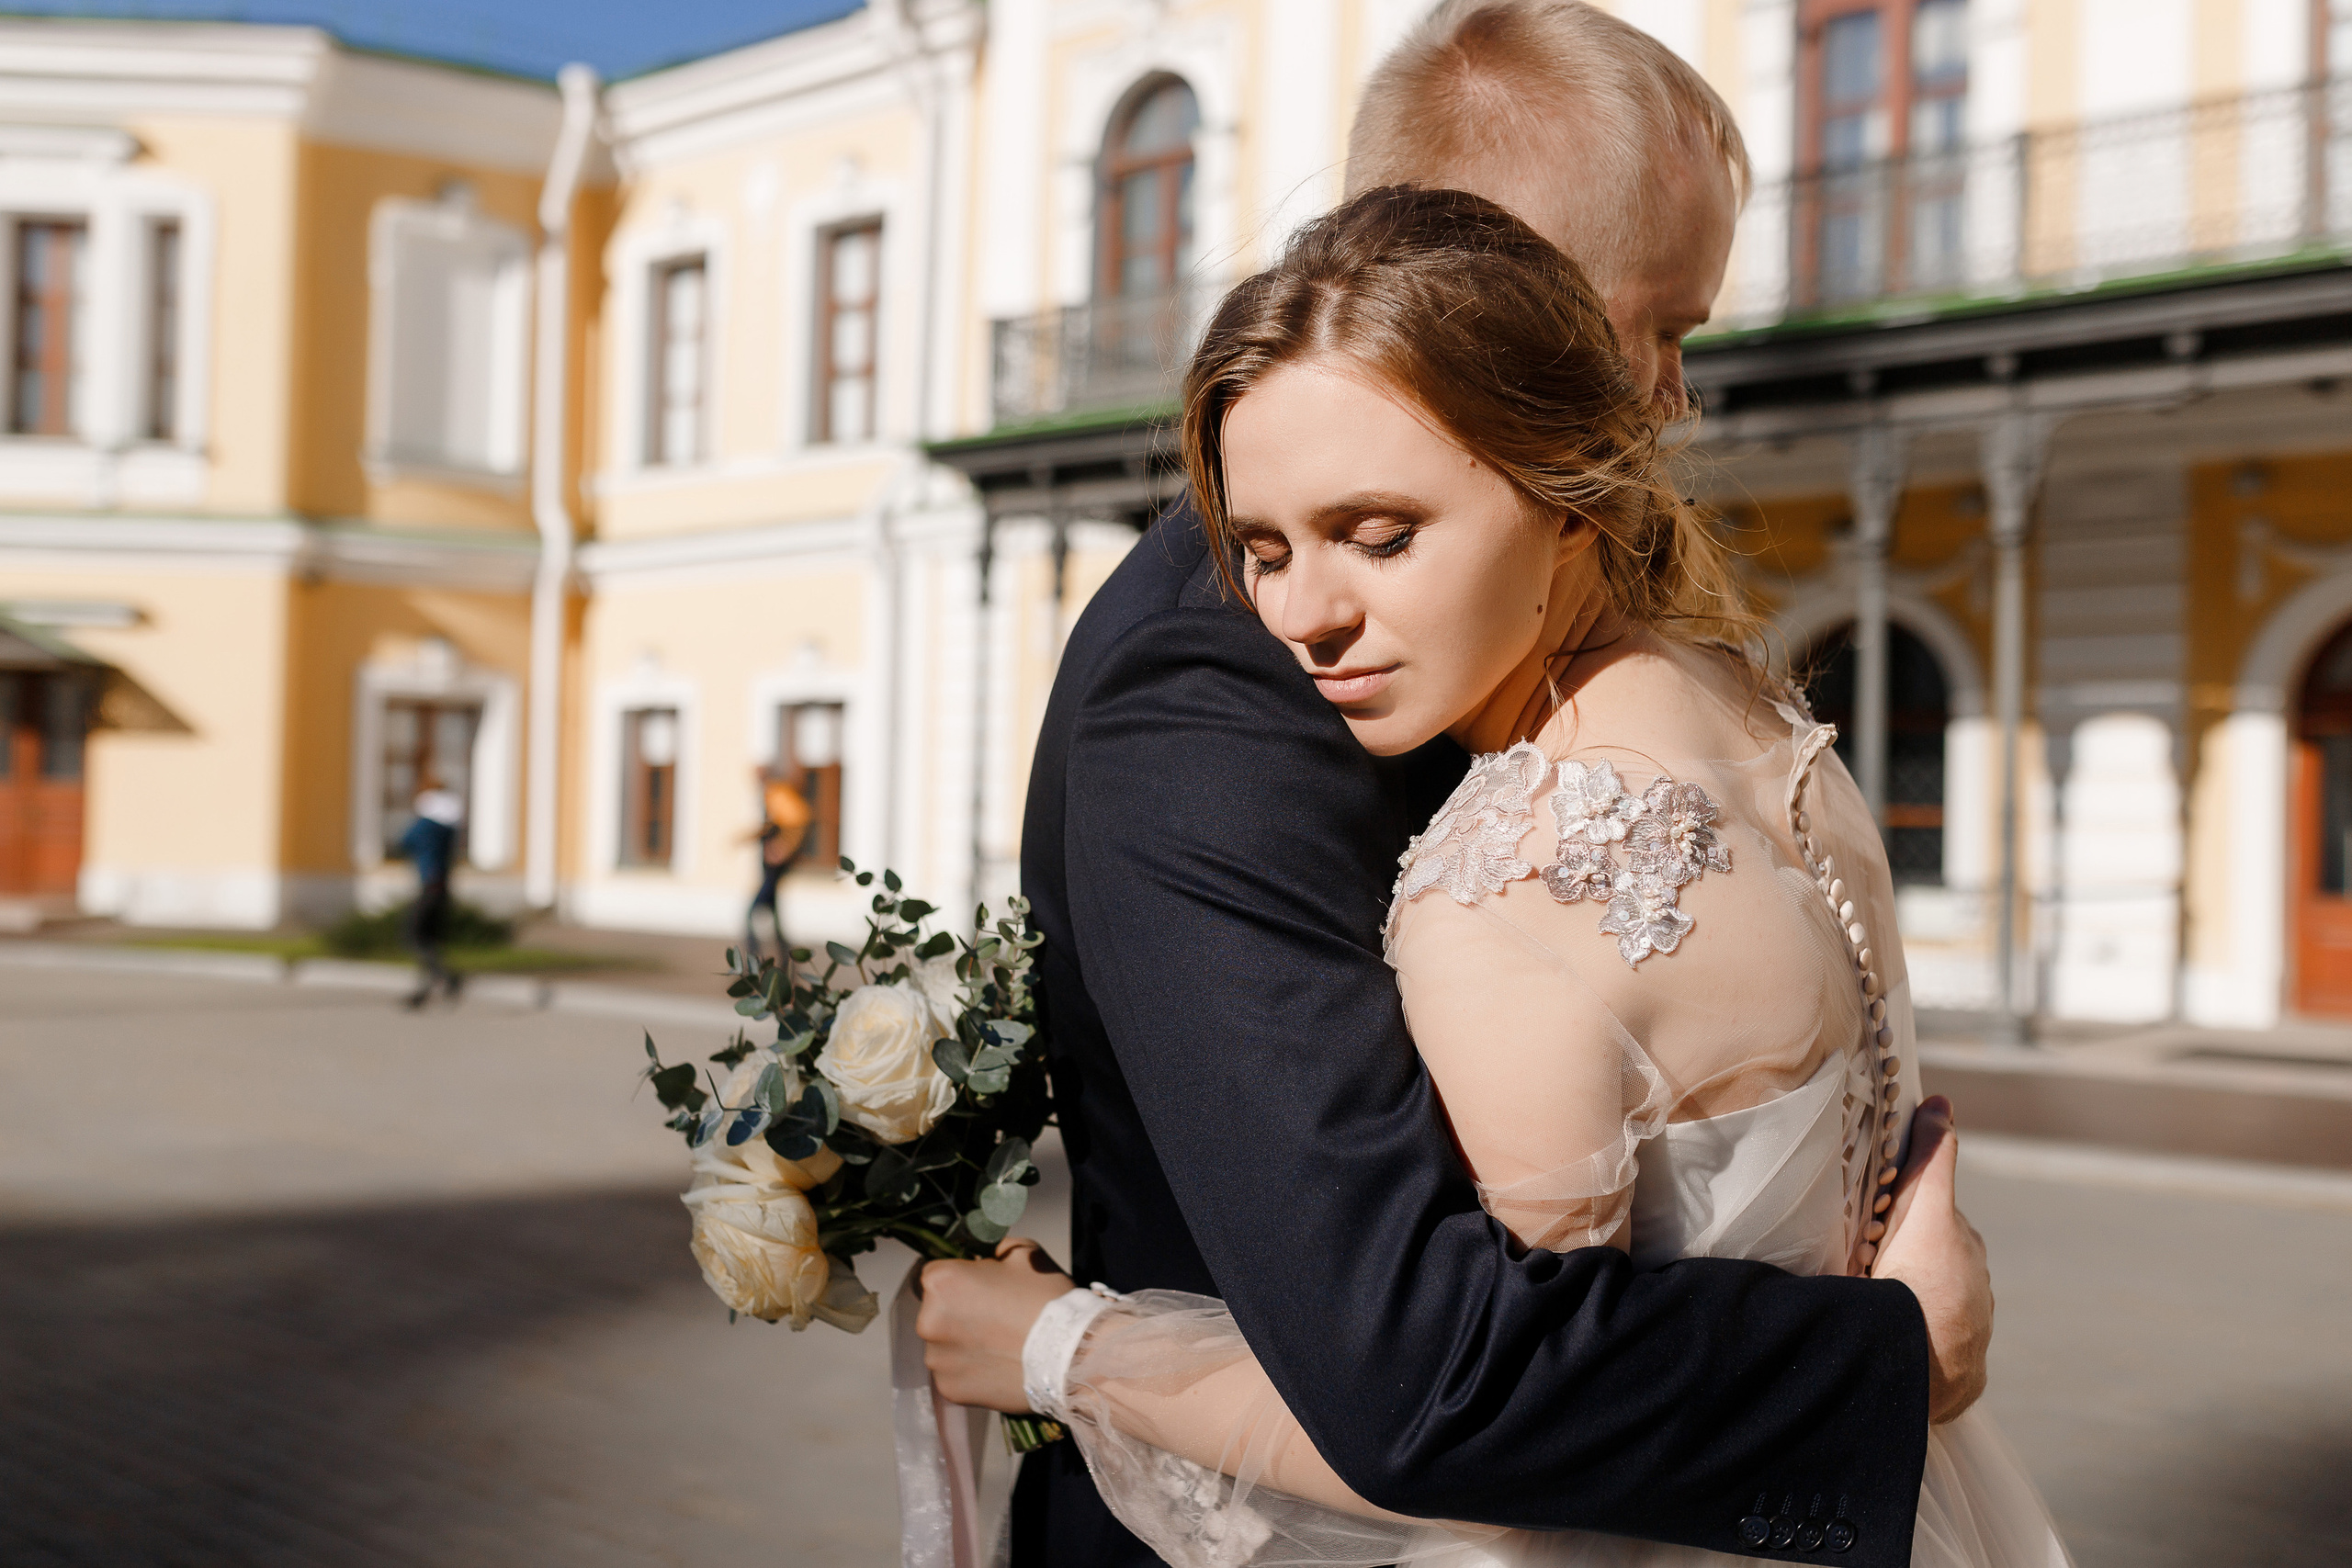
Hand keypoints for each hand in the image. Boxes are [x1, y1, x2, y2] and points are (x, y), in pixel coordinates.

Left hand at [916, 1237, 1077, 1412]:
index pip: (934, 1274)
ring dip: (963, 1343)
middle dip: (959, 1312)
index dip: (960, 1278)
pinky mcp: (948, 1389)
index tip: (982, 1287)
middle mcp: (927, 1321)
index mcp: (941, 1282)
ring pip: (944, 1345)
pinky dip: (971, 1370)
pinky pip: (954, 1373)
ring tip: (1000, 1345)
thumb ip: (992, 1251)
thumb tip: (982, 1261)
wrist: (1070, 1354)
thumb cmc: (1046, 1299)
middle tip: (995, 1317)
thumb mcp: (1023, 1252)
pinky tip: (998, 1366)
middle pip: (936, 1311)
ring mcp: (936, 1360)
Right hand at [1871, 1095, 1991, 1423]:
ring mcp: (1968, 1339)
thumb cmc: (1920, 1281)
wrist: (1918, 1364)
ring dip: (1906, 1308)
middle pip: (1932, 1266)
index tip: (1874, 1222)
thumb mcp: (1923, 1207)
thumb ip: (1930, 1157)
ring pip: (1931, 1310)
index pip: (1933, 1224)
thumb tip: (1940, 1102)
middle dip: (1905, 1264)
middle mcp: (1975, 1295)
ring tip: (1867, 1307)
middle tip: (1861, 1264)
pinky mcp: (1958, 1381)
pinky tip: (1887, 1347)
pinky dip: (1913, 1350)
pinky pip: (1931, 1358)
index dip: (1904, 1218)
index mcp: (1966, 1253)